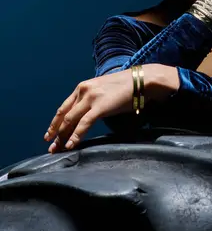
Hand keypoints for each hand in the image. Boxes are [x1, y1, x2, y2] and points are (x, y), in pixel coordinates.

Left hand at [44, 64, 178, 153]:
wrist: (141, 81)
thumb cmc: (126, 87)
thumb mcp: (103, 90)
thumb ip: (92, 99)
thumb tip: (87, 114)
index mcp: (83, 87)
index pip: (64, 107)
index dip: (55, 122)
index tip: (50, 134)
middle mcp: (83, 91)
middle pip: (64, 115)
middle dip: (56, 133)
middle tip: (51, 146)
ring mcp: (91, 98)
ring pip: (70, 120)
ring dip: (62, 137)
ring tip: (57, 149)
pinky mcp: (99, 106)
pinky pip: (83, 124)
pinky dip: (75, 136)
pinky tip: (71, 145)